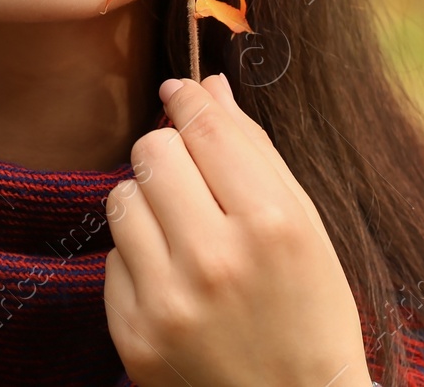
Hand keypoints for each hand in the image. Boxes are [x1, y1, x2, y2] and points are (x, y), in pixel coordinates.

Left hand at [103, 73, 372, 386]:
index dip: (188, 100)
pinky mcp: (134, 336)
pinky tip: (175, 282)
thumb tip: (205, 87)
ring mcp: (168, 302)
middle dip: (168, 153)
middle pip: (153, 152)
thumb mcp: (305, 225)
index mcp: (270, 225)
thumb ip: (254, 151)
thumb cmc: (310, 309)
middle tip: (192, 179)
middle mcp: (215, 261)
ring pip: (122, 197)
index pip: (205, 130)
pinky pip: (112, 257)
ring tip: (184, 235)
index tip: (180, 92)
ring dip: (148, 203)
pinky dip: (139, 259)